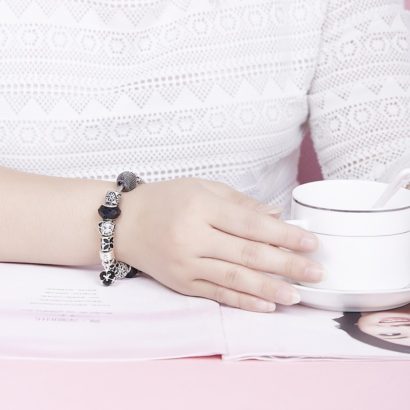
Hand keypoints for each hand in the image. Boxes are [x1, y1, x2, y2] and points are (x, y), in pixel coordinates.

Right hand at [116, 178, 322, 311]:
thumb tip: (275, 215)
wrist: (126, 223)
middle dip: (285, 265)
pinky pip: (216, 294)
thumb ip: (240, 203)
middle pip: (247, 254)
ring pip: (234, 279)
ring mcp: (186, 264)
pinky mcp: (181, 283)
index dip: (283, 235)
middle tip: (316, 272)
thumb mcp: (202, 189)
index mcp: (201, 208)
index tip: (311, 243)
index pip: (250, 224)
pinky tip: (266, 306)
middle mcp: (193, 238)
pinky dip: (243, 301)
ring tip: (298, 295)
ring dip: (269, 289)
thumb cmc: (167, 199)